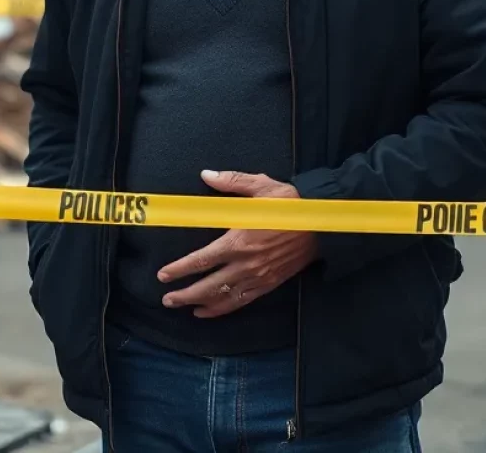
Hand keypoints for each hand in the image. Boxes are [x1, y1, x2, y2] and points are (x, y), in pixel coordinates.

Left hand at [156, 170, 317, 318]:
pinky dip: (223, 309)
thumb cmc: (290, 203)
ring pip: (223, 298)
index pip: (202, 260)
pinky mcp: (269, 284)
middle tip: (167, 299)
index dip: (180, 269)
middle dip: (184, 294)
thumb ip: (231, 181)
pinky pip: (242, 301)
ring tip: (183, 308)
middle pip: (208, 285)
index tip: (163, 275)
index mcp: (238, 240)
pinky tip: (210, 311)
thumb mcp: (261, 185)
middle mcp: (245, 264)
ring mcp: (258, 277)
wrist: (322, 224)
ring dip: (200, 304)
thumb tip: (206, 174)